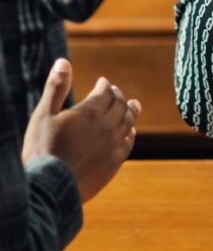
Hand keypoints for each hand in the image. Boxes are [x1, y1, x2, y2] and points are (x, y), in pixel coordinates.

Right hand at [22, 58, 139, 202]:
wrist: (49, 189)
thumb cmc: (42, 151)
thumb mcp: (43, 116)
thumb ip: (56, 88)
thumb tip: (63, 61)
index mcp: (90, 112)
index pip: (106, 91)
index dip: (105, 85)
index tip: (102, 82)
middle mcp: (107, 125)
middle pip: (120, 104)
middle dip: (117, 96)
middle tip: (115, 93)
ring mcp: (113, 145)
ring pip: (128, 122)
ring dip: (130, 111)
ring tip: (133, 105)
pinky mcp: (114, 163)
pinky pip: (128, 143)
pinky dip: (130, 134)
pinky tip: (130, 132)